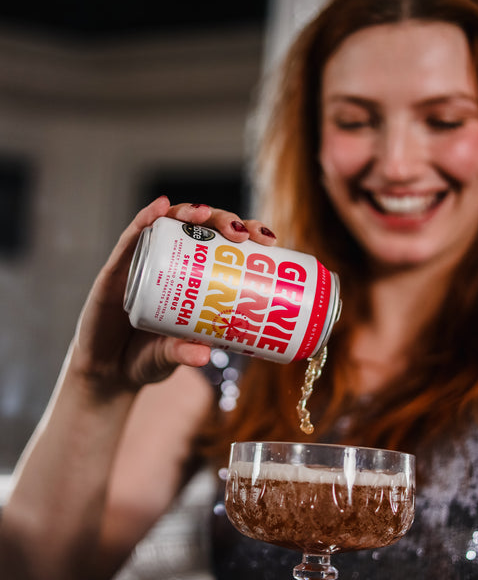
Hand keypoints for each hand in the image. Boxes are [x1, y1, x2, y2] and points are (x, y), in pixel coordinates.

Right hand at [70, 197, 276, 395]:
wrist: (106, 372)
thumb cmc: (148, 357)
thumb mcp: (171, 357)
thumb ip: (184, 354)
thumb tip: (205, 354)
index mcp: (196, 280)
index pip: (226, 248)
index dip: (248, 236)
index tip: (268, 241)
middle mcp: (172, 264)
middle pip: (203, 229)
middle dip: (224, 222)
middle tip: (241, 233)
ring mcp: (144, 262)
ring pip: (170, 225)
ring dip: (189, 213)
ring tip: (204, 214)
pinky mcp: (115, 269)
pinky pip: (131, 238)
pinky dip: (145, 218)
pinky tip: (160, 207)